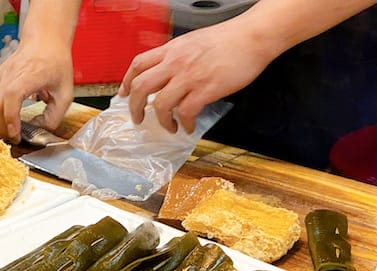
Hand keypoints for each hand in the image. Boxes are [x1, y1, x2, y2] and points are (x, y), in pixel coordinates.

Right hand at [0, 37, 73, 142]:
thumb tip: (39, 130)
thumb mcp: (65, 93)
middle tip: (12, 137)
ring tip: (4, 130)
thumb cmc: (55, 63)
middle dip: (1, 126)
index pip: (11, 97)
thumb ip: (54, 116)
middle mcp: (10, 73)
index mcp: (30, 75)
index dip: (10, 119)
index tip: (16, 134)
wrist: (45, 42)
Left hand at [118, 20, 274, 132]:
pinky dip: (184, 124)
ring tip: (169, 127)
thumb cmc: (229, 39)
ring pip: (160, 104)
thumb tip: (169, 75)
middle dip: (134, 107)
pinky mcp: (205, 90)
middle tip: (138, 118)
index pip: (138, 64)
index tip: (124, 94)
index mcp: (172, 50)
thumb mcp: (193, 42)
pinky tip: (189, 126)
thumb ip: (178, 57)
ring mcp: (189, 77)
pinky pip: (185, 113)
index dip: (126, 82)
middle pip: (141, 87)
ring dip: (161, 121)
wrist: (252, 37)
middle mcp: (176, 63)